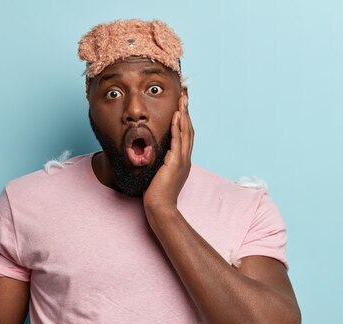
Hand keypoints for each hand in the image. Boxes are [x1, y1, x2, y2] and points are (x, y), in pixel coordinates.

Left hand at [143, 92, 193, 211]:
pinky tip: (176, 116)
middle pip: (188, 130)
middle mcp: (185, 158)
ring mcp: (182, 160)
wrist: (160, 207)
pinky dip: (177, 128)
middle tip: (185, 96)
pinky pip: (177, 141)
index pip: (185, 135)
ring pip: (186, 133)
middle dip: (186, 112)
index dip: (184, 119)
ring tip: (182, 100)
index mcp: (182, 160)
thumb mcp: (159, 173)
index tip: (182, 105)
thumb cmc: (157, 194)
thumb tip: (153, 155)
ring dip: (184, 115)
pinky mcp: (176, 163)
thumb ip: (160, 163)